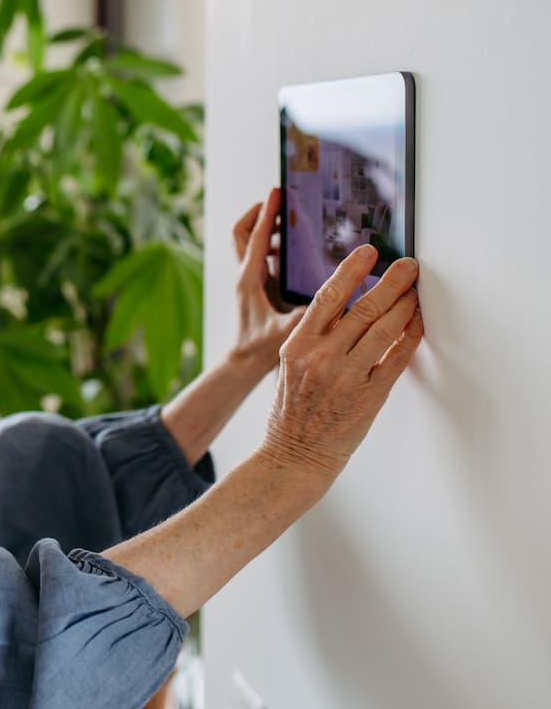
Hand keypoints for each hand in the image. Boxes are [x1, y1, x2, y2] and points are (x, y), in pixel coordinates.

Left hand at [230, 188, 303, 375]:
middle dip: (258, 212)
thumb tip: (324, 303)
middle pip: (241, 231)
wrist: (242, 362)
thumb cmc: (257, 349)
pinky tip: (293, 250)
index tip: (276, 192)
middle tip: (280, 200)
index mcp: (249, 280)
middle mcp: (245, 275)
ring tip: (291, 221)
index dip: (266, 213)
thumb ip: (302, 318)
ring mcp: (250, 279)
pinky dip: (273, 244)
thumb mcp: (282, 333)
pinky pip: (261, 255)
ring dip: (267, 227)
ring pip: (249, 242)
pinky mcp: (257, 285)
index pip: (255, 238)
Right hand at [262, 245, 423, 478]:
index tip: (368, 252)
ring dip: (405, 306)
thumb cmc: (290, 413)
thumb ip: (313, 338)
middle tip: (408, 266)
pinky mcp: (369, 397)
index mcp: (297, 346)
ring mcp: (346, 377)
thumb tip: (343, 307)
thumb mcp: (289, 367)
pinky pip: (397, 360)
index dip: (351, 270)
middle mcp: (321, 357)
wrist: (293, 456)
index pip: (327, 296)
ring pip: (384, 329)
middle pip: (362, 308)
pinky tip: (417, 325)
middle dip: (391, 282)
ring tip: (416, 293)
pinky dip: (410, 339)